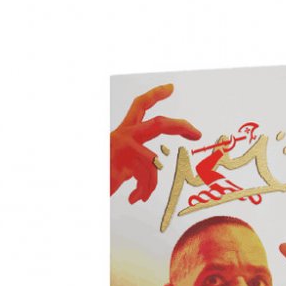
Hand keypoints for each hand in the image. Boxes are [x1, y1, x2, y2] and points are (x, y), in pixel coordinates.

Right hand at [110, 83, 200, 202]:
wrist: (87, 184)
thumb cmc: (104, 175)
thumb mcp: (123, 164)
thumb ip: (138, 159)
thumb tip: (155, 164)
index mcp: (124, 132)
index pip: (140, 106)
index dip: (155, 95)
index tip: (170, 88)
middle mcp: (124, 134)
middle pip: (159, 124)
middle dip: (180, 127)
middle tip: (197, 133)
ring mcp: (123, 146)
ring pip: (154, 162)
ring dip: (150, 184)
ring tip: (141, 195)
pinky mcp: (123, 160)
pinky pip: (146, 176)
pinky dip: (144, 190)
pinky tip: (135, 198)